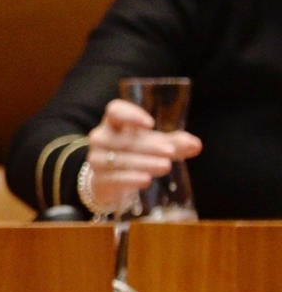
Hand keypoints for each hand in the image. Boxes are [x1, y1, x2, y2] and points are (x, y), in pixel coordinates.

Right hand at [84, 98, 201, 213]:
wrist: (111, 178)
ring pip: (119, 160)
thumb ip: (175, 142)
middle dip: (148, 146)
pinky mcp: (99, 179)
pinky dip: (131, 179)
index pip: (115, 111)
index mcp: (114, 122)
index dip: (131, 115)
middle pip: (122, 140)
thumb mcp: (154, 143)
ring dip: (143, 163)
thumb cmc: (134, 152)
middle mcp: (101, 137)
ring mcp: (96, 159)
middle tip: (170, 151)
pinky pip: (114, 178)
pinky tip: (146, 180)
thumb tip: (195, 145)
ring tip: (165, 166)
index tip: (150, 124)